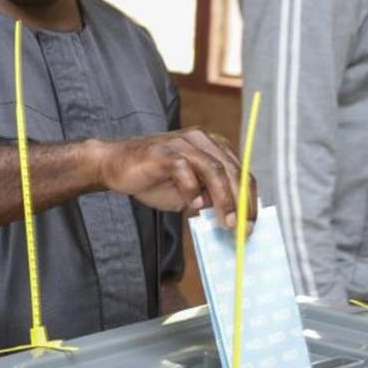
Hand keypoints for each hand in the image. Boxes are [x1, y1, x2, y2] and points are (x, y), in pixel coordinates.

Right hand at [89, 128, 257, 229]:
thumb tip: (234, 215)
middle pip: (230, 169)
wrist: (115, 165)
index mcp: (211, 146)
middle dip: (240, 201)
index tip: (252, 223)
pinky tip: (193, 206)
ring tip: (226, 222)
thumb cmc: (154, 178)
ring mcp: (181, 143)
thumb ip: (209, 196)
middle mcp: (200, 140)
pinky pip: (183, 168)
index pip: (239, 170)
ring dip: (223, 198)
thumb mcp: (188, 191)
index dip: (249, 197)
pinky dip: (191, 189)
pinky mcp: (162, 151)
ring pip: (212, 168)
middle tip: (242, 227)